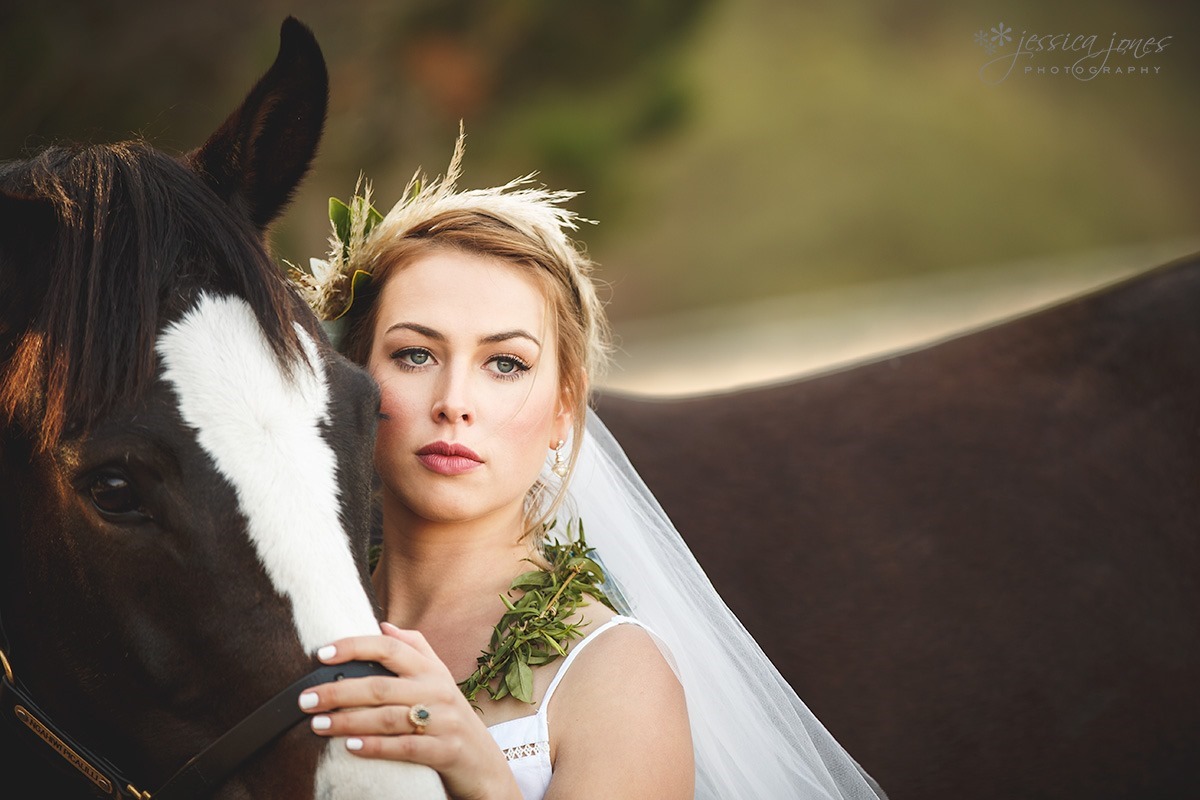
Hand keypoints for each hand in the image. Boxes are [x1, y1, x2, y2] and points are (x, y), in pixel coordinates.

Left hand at [298, 622, 519, 799]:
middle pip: (380, 686)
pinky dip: (375, 747)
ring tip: (317, 724)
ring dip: (347, 721)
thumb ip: (415, 649)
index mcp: (431, 670)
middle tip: (306, 699)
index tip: (322, 653)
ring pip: (387, 718)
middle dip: (338, 691)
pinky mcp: (444, 751)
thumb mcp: (439, 679)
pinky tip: (350, 747)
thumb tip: (383, 626)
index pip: (390, 648)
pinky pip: (404, 748)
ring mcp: (443, 721)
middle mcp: (437, 691)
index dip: (355, 647)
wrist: (483, 764)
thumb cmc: (451, 717)